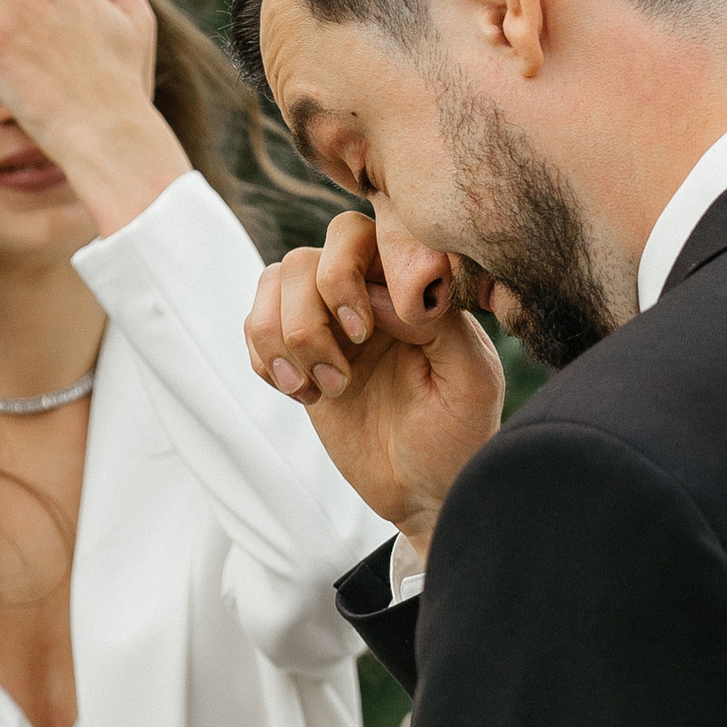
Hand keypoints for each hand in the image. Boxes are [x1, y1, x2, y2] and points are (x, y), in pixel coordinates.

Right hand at [247, 211, 506, 554]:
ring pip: (273, 285)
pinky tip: (302, 395)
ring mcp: (328, 323)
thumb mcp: (471, 379)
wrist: (424, 491)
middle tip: (341, 377)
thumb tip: (376, 297)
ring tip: (320, 391)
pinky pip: (255, 327)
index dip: (344, 276)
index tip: (364, 335)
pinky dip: (266, 360)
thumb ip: (438, 324)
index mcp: (408, 288)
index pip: (357, 235)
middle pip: (305, 259)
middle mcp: (366, 294)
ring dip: (284, 342)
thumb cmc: (459, 435)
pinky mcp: (300, 357)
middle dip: (309, 318)